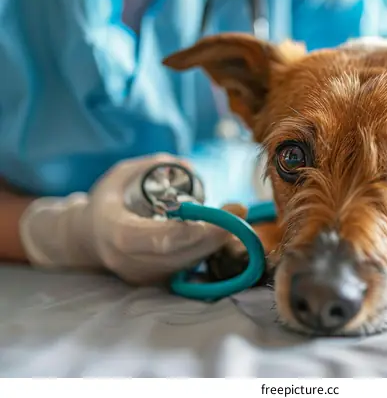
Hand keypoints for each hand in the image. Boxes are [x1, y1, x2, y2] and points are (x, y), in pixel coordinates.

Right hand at [19, 153, 247, 284]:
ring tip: (235, 218)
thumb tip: (187, 166)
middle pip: (180, 254)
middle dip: (214, 234)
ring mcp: (143, 276)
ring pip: (187, 262)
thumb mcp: (121, 175)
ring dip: (216, 242)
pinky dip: (206, 249)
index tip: (218, 218)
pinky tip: (221, 231)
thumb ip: (151, 167)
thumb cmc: (107, 201)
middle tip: (239, 211)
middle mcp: (129, 261)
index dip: (190, 232)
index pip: (157, 239)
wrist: (86, 239)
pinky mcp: (155, 282)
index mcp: (117, 234)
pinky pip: (186, 267)